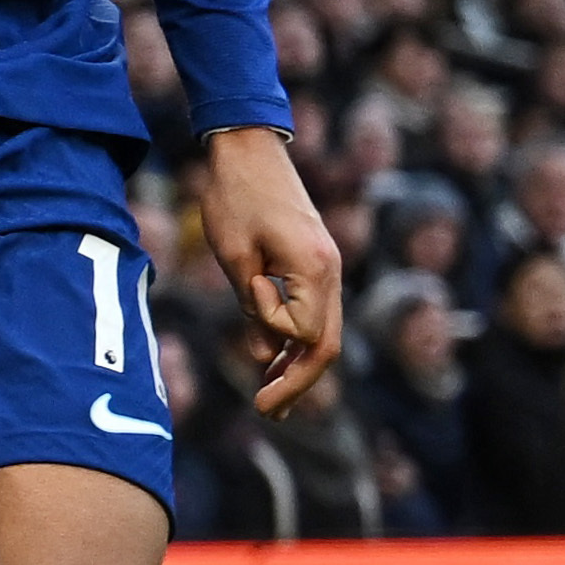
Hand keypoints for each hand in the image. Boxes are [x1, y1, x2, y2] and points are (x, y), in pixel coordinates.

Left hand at [201, 125, 341, 415]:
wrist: (248, 149)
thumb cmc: (234, 196)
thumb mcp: (232, 253)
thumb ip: (252, 304)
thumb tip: (265, 352)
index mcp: (315, 268)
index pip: (305, 331)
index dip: (274, 333)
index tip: (250, 305)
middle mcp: (331, 272)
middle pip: (325, 344)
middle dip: (297, 383)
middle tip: (267, 414)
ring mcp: (326, 268)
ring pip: (322, 333)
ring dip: (297, 367)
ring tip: (270, 402)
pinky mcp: (314, 264)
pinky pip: (312, 313)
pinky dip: (294, 340)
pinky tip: (271, 360)